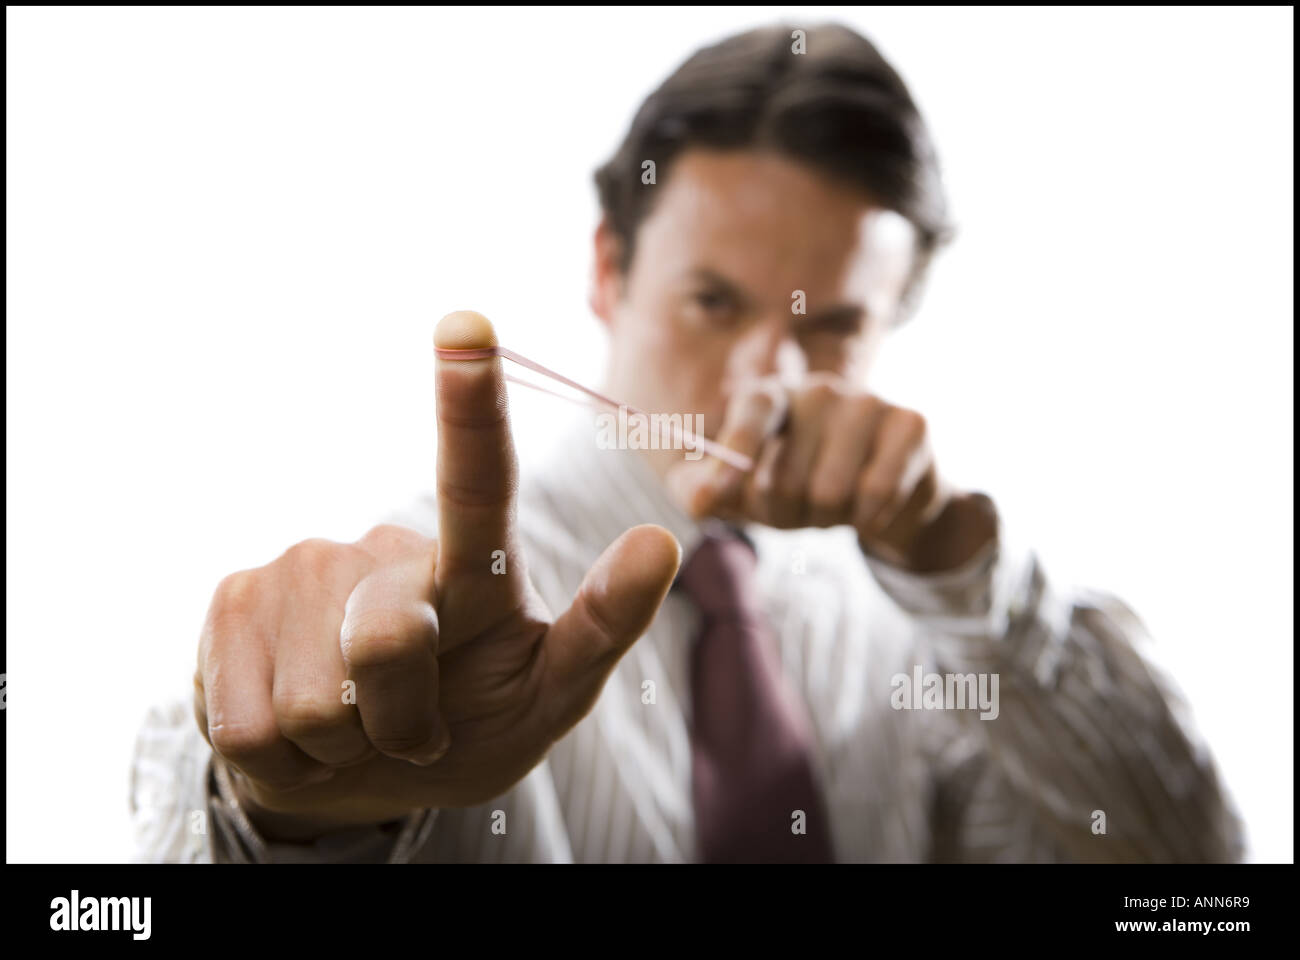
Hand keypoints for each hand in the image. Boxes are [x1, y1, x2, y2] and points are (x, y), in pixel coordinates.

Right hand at [194, 310, 681, 836]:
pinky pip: (251, 724)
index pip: (481, 483)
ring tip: (355, 725)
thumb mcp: (550, 696)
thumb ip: (598, 629)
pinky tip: (297, 728)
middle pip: (391, 639)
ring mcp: (301, 568)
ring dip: (343, 744)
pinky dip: (284, 759)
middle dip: (403, 721)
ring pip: (315, 702)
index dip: (471, 408)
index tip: (467, 327)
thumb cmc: (472, 725)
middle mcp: (385, 551)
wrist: (356, 778)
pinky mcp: (232, 603)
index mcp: (476, 565)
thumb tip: (662, 538)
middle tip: (411, 732)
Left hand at [667, 375, 995, 572]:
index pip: (752, 412)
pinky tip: (870, 509)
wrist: (880, 502)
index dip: (734, 454)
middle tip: (803, 509)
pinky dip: (868, 518)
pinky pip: (877, 491)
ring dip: (829, 520)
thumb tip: (697, 503)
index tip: (709, 499)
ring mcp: (867, 401)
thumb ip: (708, 493)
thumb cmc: (798, 491)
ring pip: (832, 491)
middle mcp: (818, 390)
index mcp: (770, 397)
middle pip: (789, 478)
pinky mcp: (910, 423)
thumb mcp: (747, 495)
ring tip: (835, 507)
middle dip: (790, 516)